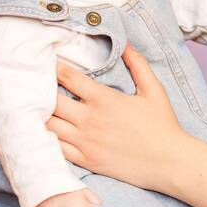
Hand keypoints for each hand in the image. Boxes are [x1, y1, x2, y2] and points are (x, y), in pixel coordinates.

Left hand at [45, 44, 183, 191]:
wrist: (169, 162)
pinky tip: (47, 131)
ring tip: (38, 108)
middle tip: (37, 85)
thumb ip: (138, 64)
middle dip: (41, 90)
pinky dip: (47, 138)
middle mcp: (90, 119)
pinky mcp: (86, 160)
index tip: (47, 62)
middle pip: (50, 100)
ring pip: (48, 125)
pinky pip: (55, 148)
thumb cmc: (163, 125)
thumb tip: (126, 44)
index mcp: (104, 99)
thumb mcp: (154, 90)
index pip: (67, 77)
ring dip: (41, 114)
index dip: (53, 67)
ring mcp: (86, 142)